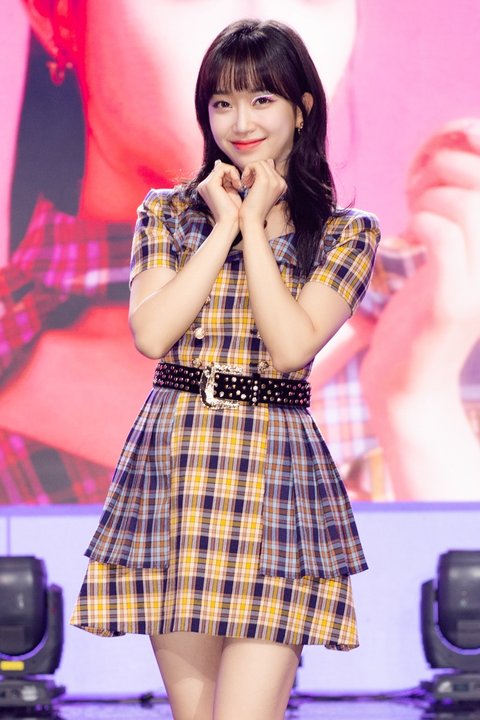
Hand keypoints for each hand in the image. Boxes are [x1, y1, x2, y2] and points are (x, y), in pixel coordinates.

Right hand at [197, 160, 241, 226]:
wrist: (231, 223)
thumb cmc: (233, 211)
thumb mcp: (230, 190)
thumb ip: (226, 178)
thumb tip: (218, 162)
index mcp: (206, 187)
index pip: (219, 171)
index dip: (231, 175)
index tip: (238, 186)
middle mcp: (203, 185)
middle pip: (219, 167)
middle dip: (232, 173)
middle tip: (239, 186)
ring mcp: (205, 184)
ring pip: (221, 166)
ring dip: (233, 173)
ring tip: (238, 186)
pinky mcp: (210, 184)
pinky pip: (223, 168)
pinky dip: (233, 174)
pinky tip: (237, 185)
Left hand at [239, 159, 286, 226]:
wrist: (252, 221)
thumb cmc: (254, 210)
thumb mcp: (263, 192)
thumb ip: (267, 177)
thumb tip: (270, 161)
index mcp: (283, 185)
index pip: (270, 168)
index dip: (258, 173)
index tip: (251, 185)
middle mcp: (282, 182)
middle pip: (265, 163)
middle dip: (254, 171)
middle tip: (247, 184)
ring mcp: (275, 180)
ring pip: (260, 163)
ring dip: (250, 171)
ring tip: (246, 184)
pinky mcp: (265, 179)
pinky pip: (255, 164)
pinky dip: (247, 170)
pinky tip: (244, 182)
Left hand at [361, 118, 479, 395]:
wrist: (405, 393)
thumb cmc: (408, 331)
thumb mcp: (429, 271)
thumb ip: (439, 229)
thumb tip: (427, 174)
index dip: (472, 138)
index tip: (432, 149)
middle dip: (447, 161)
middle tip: (414, 182)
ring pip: (472, 205)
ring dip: (431, 193)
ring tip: (409, 207)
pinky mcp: (456, 305)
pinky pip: (446, 238)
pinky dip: (423, 222)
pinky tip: (406, 232)